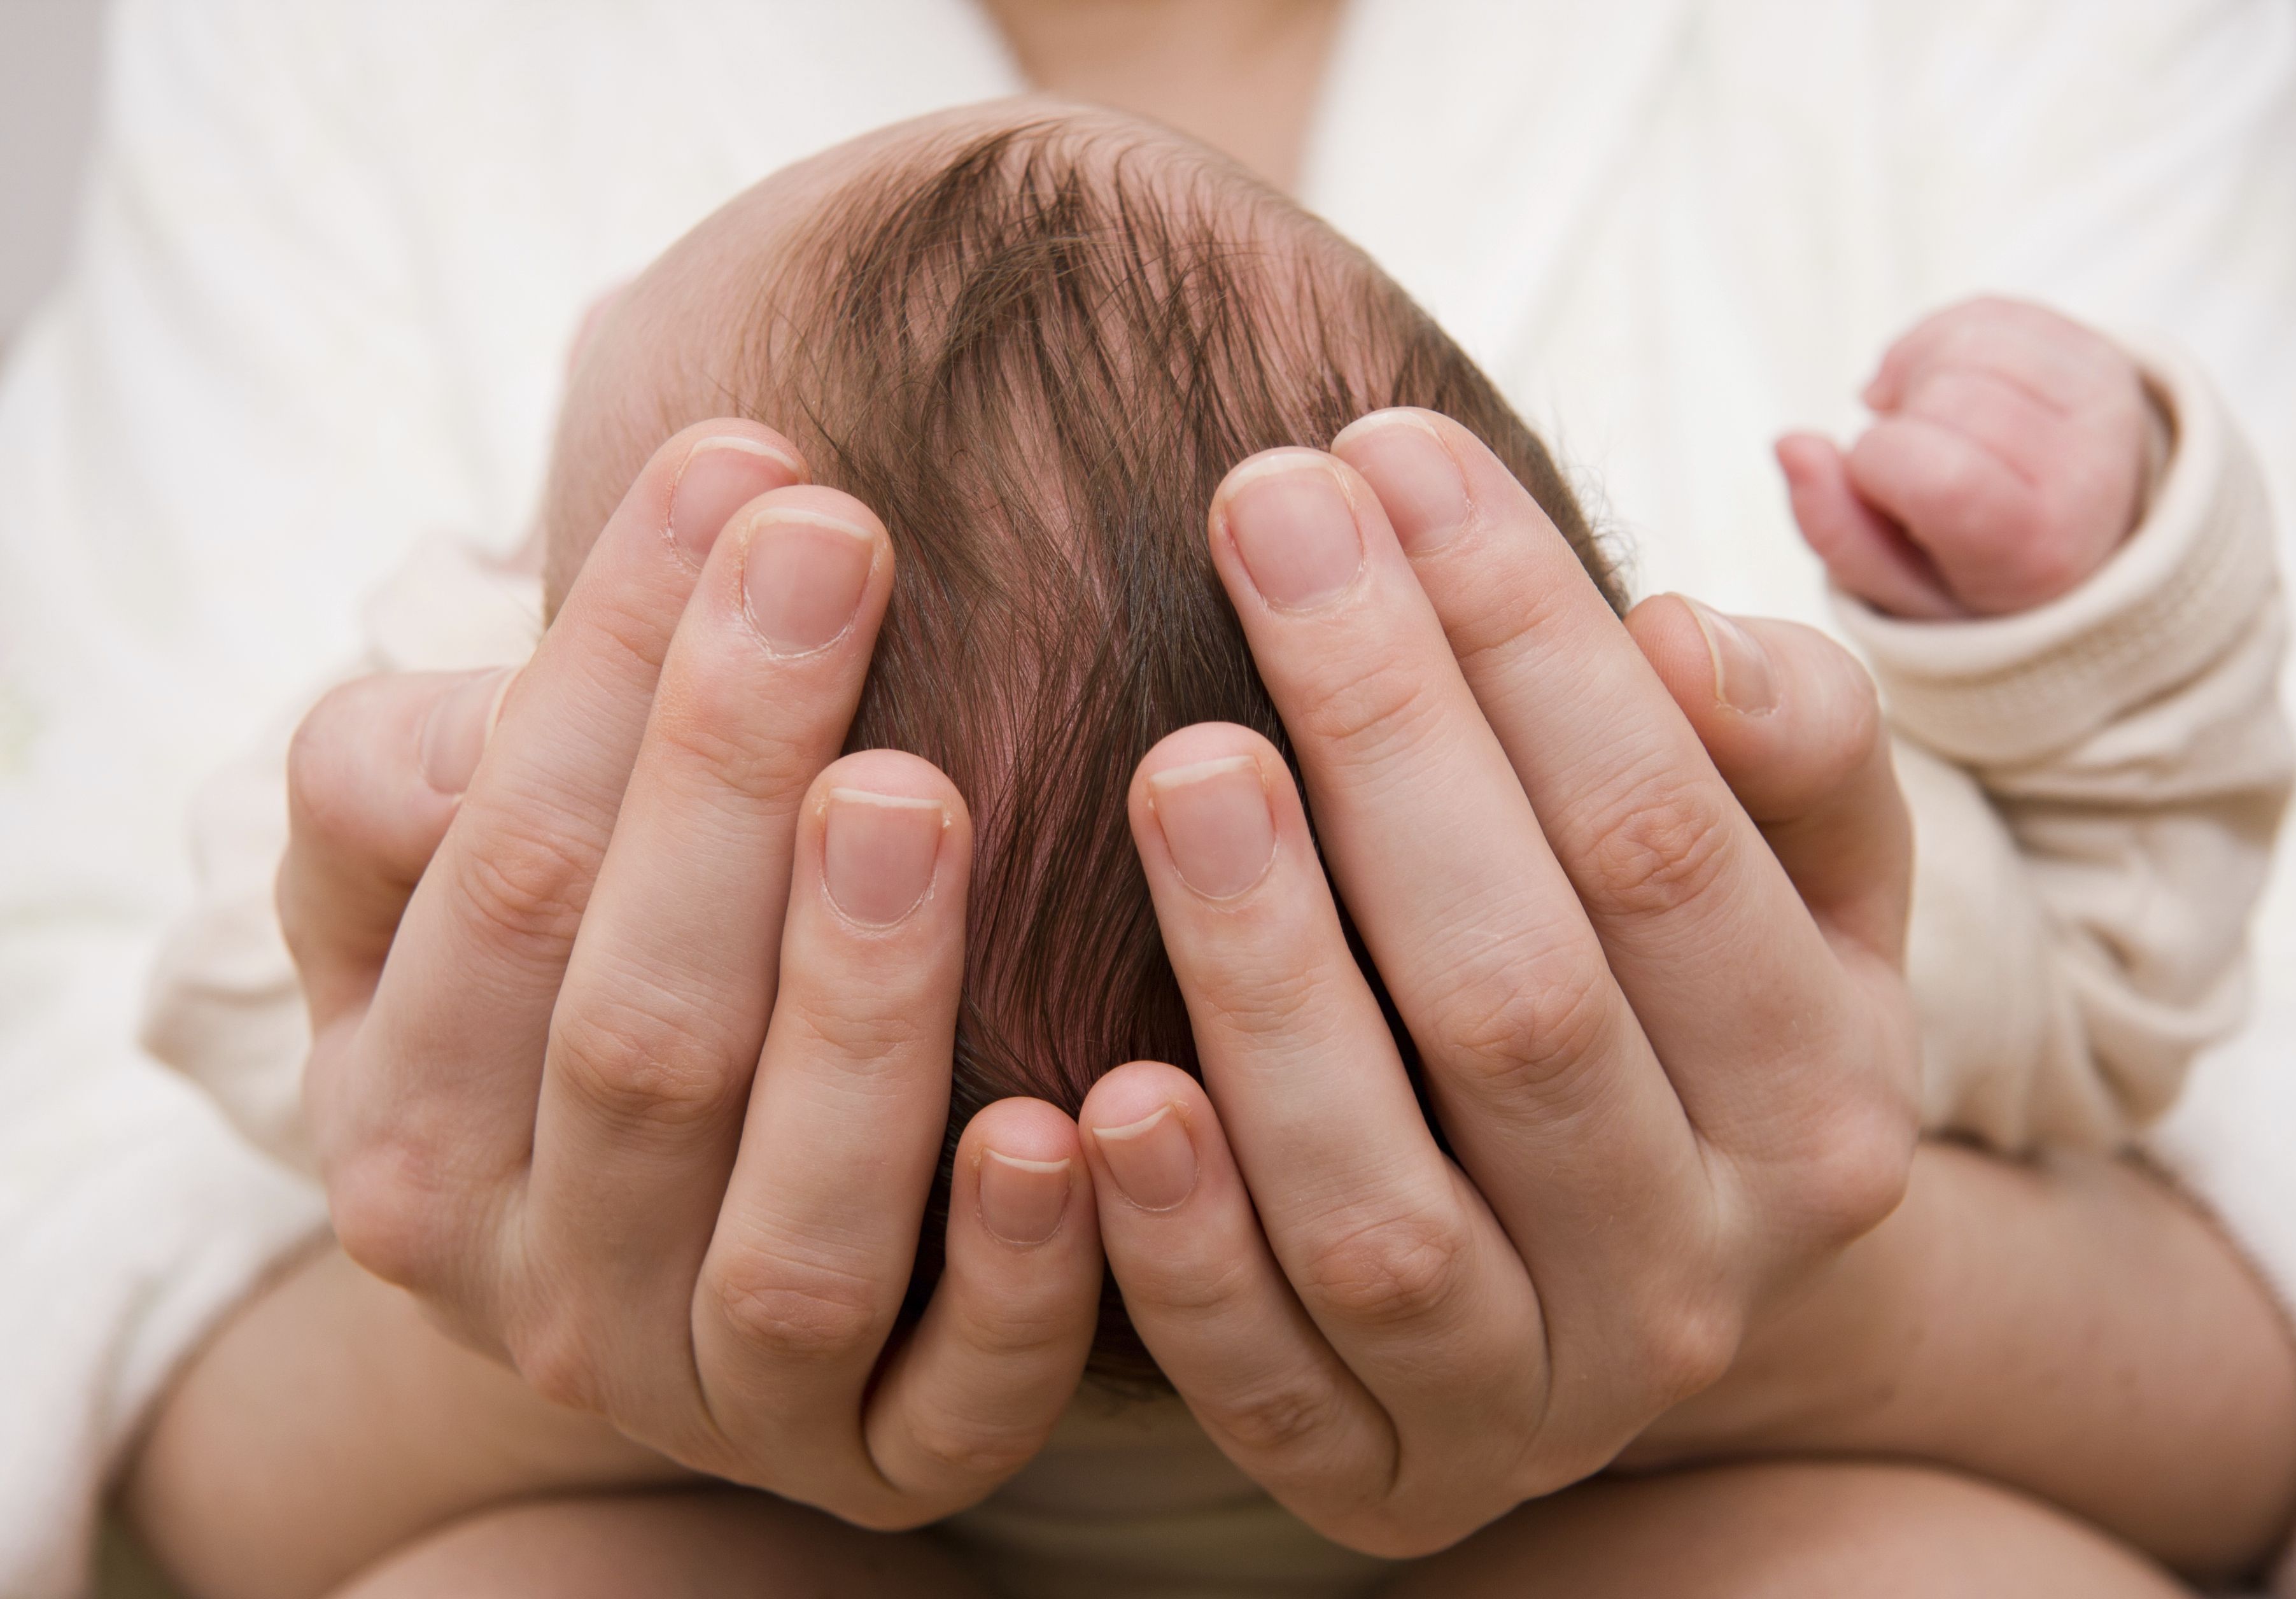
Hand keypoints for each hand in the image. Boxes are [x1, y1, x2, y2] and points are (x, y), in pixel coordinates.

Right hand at [283, 421, 1102, 1527]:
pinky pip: (951, 1401)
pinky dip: (1012, 1278)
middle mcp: (538, 1288)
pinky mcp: (884, 1465)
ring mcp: (717, 1397)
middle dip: (727, 777)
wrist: (675, 1241)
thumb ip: (423, 792)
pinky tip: (1078, 1124)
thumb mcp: (460, 897)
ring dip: (860, 1011)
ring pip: (789, 1230)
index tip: (744, 462)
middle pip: (641, 1033)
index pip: (501, 875)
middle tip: (837, 556)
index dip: (612, 668)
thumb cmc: (595, 988)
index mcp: (411, 1122)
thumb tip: (458, 715)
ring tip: (920, 796)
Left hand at [1069, 411, 1921, 1554]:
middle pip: (1522, 998)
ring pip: (1383, 1206)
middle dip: (1389, 736)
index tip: (1386, 448)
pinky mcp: (1382, 1477)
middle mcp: (1703, 1270)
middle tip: (1259, 514)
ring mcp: (1538, 1399)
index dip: (1529, 635)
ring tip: (1179, 763)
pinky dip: (1182, 1252)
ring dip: (1270, 980)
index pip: (1672, 838)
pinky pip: (1268, 1386)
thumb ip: (1786, 751)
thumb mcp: (1799, 883)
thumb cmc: (1687, 1007)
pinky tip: (1099, 1096)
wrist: (1648, 1269)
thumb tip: (1686, 639)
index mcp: (1827, 1095)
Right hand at [1777, 296, 2152, 617]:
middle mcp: (2094, 470)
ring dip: (1921, 381)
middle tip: (1916, 470)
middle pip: (1947, 396)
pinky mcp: (2100, 350)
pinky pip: (1988, 313)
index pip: (1935, 472)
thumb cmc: (1976, 575)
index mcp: (2039, 548)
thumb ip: (1834, 529)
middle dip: (1903, 425)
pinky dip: (1940, 347)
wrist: (2083, 546)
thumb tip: (1790, 443)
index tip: (1888, 495)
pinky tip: (1942, 395)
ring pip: (1968, 342)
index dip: (1877, 468)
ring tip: (1929, 431)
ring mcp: (2106, 400)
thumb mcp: (1898, 589)